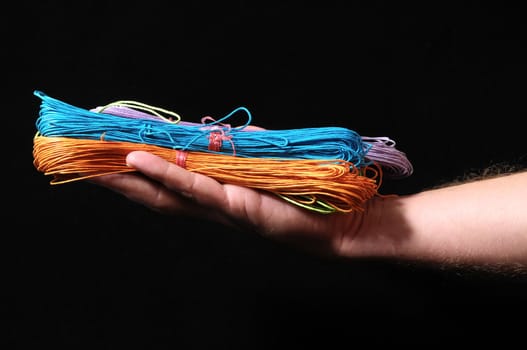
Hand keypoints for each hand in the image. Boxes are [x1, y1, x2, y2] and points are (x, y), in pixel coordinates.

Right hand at [88, 151, 385, 256]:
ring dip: (127, 177)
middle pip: (154, 192)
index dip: (132, 166)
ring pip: (164, 193)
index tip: (106, 145)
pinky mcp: (237, 206)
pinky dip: (165, 174)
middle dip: (114, 177)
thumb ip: (238, 150)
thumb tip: (217, 134)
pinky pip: (194, 188)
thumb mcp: (265, 162)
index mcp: (217, 195)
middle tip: (81, 157)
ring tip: (93, 162)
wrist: (342, 219)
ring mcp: (221, 207)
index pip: (165, 181)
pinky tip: (138, 161)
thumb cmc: (306, 190)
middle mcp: (212, 205)